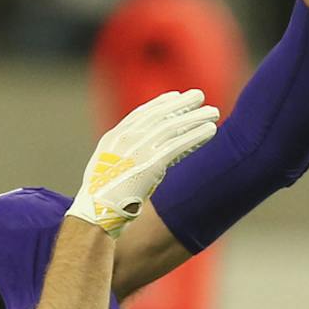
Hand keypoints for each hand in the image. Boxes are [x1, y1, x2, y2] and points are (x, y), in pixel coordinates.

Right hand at [67, 90, 220, 236]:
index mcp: (113, 138)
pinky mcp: (151, 164)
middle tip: (200, 95)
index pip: (141, 114)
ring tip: (213, 113)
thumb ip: (119, 156)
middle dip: (182, 104)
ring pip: (172, 127)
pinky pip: (178, 145)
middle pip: (160, 115)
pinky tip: (210, 131)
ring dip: (195, 118)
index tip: (175, 97)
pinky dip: (196, 136)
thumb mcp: (103, 169)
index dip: (160, 103)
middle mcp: (125, 139)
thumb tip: (135, 157)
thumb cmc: (99, 198)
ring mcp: (138, 151)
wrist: (95, 213)